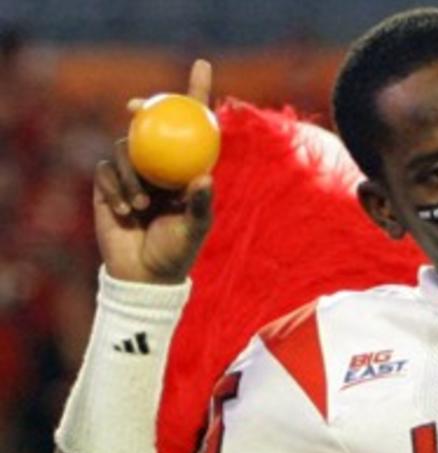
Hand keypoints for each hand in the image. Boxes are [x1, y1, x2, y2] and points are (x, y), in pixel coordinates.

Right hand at [94, 59, 214, 284]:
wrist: (144, 275)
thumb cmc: (177, 251)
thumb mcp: (195, 228)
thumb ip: (200, 202)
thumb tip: (205, 176)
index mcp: (187, 167)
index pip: (195, 124)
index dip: (198, 92)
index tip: (201, 64)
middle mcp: (161, 164)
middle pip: (151, 123)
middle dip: (142, 108)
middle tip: (134, 105)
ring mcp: (134, 173)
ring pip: (125, 149)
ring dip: (131, 175)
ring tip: (142, 205)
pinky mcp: (108, 185)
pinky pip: (106, 171)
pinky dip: (115, 188)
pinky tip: (127, 211)